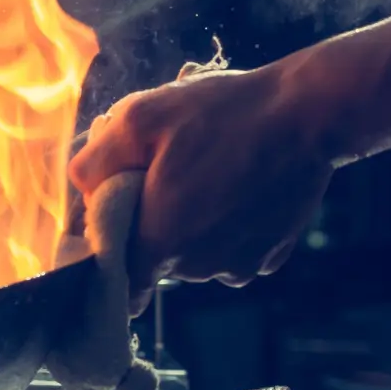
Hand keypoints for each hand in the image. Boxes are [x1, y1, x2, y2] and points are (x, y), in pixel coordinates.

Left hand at [70, 54, 341, 310]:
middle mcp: (198, 267)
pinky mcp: (269, 257)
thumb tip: (82, 192)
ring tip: (207, 172)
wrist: (308, 114)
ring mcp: (239, 265)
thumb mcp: (139, 118)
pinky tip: (237, 186)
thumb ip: (94, 162)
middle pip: (156, 258)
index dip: (111, 246)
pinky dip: (227, 226)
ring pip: (194, 254)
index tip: (116, 216)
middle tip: (166, 170)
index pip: (117, 276)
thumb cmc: (222, 113)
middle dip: (152, 220)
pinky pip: (231, 250)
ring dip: (190, 223)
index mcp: (160, 241)